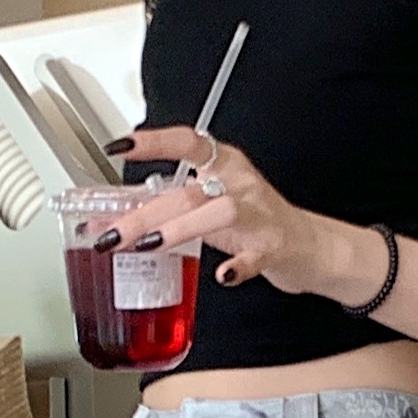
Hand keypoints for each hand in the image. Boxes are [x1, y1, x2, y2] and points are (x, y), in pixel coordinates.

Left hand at [95, 125, 387, 300]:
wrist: (306, 244)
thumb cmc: (253, 222)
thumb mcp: (210, 204)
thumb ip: (169, 206)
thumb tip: (116, 218)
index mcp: (223, 165)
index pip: (185, 142)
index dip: (152, 142)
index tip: (118, 146)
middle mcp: (238, 183)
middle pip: (186, 192)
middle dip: (145, 214)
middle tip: (111, 234)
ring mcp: (257, 215)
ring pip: (218, 213)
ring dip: (181, 228)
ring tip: (150, 245)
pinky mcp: (272, 247)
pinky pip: (255, 256)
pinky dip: (239, 267)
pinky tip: (224, 275)